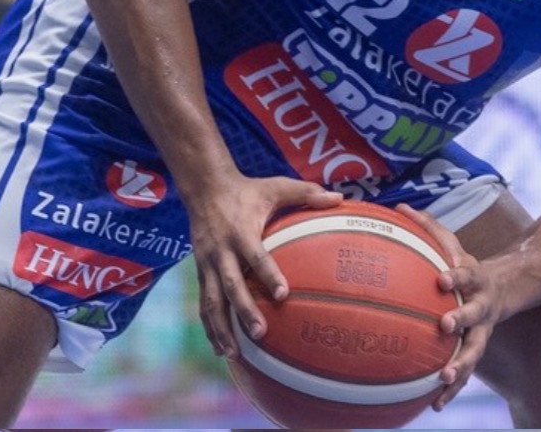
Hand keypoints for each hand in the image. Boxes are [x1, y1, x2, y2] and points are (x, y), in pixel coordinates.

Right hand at [187, 173, 342, 357]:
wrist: (205, 189)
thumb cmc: (248, 190)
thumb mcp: (276, 187)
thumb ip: (307, 193)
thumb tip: (340, 198)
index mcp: (241, 231)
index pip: (256, 256)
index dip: (268, 274)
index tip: (283, 294)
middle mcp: (221, 250)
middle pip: (231, 285)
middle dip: (244, 310)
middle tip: (261, 333)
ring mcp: (207, 263)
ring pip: (212, 301)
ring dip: (221, 328)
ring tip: (234, 353)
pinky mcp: (200, 271)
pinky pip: (203, 303)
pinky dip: (209, 327)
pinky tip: (220, 348)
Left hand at [395, 203, 503, 410]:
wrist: (504, 288)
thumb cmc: (465, 264)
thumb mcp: (452, 242)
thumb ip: (427, 225)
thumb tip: (398, 206)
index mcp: (474, 277)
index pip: (466, 273)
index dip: (456, 275)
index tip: (442, 278)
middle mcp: (481, 305)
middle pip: (474, 313)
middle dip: (461, 319)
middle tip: (445, 325)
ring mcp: (482, 330)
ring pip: (475, 350)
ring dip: (461, 366)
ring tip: (444, 379)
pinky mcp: (476, 349)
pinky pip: (466, 371)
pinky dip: (452, 389)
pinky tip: (434, 405)